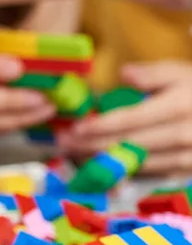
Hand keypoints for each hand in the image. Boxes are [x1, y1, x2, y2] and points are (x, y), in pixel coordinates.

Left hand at [57, 61, 191, 173]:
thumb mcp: (178, 72)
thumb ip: (151, 74)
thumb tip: (125, 74)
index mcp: (177, 107)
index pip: (131, 119)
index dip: (100, 125)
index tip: (75, 128)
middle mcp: (184, 134)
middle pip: (130, 143)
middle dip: (93, 145)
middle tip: (65, 143)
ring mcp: (188, 156)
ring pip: (139, 162)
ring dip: (106, 159)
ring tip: (77, 154)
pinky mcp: (189, 170)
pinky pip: (153, 173)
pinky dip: (127, 170)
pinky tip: (106, 164)